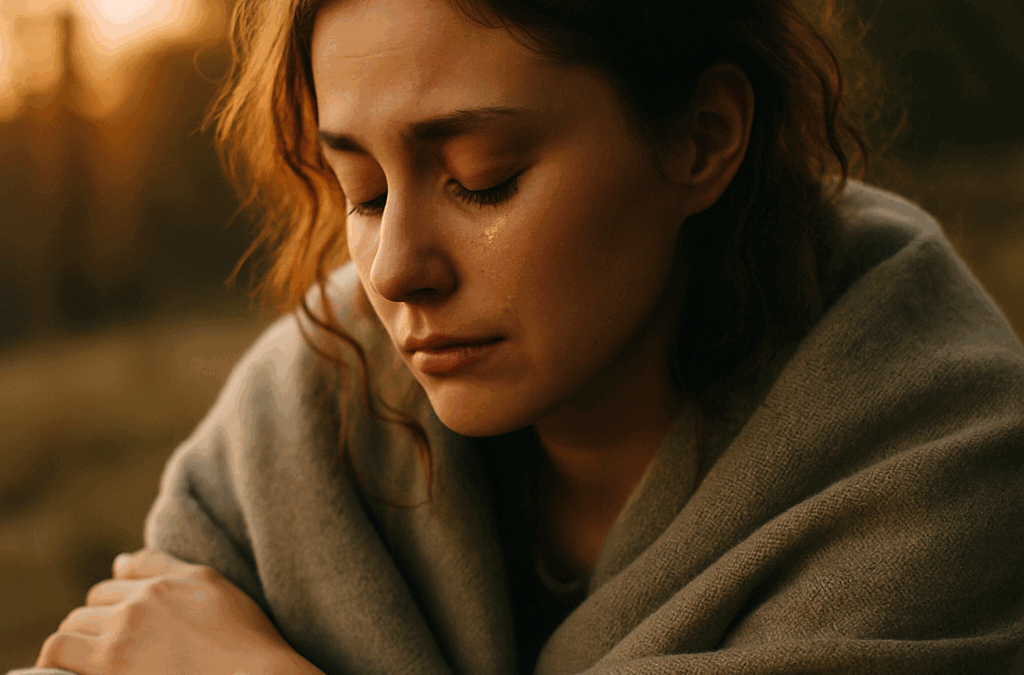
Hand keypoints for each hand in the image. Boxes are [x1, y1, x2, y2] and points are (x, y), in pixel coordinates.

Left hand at [35, 548, 322, 674]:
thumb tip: (117, 562)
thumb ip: (165, 568)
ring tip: (85, 668)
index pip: (117, 581)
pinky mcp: (109, 668)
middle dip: (94, 625)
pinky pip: (58, 653)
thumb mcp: (213, 587)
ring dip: (72, 646)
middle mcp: (142, 603)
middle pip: (91, 606)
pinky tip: (65, 674)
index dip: (116, 605)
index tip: (125, 629)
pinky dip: (54, 663)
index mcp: (170, 581)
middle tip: (108, 653)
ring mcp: (123, 638)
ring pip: (68, 630)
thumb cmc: (246, 643)